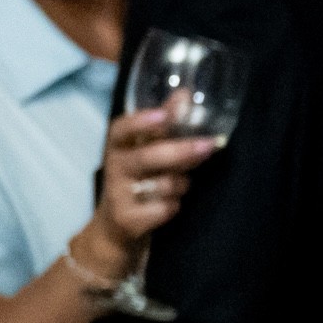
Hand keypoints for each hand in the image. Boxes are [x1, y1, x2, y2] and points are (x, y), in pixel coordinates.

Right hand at [91, 105, 220, 260]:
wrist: (115, 229)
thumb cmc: (137, 180)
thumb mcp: (145, 151)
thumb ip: (165, 124)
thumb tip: (186, 94)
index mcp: (118, 146)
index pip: (121, 129)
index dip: (142, 122)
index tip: (164, 115)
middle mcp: (114, 167)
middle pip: (148, 157)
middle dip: (181, 151)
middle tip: (209, 145)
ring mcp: (117, 195)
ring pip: (162, 184)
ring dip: (181, 184)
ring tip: (179, 184)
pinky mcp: (126, 219)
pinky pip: (163, 209)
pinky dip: (173, 207)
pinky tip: (168, 206)